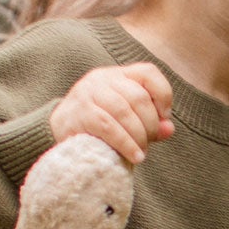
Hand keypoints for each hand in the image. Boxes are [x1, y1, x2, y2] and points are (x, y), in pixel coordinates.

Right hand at [49, 62, 174, 164]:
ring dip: (138, 136)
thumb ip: (151, 123)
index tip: (164, 118)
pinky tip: (135, 156)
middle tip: (148, 142)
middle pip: (138, 97)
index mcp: (118, 75)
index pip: (148, 72)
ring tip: (141, 153)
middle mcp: (103, 78)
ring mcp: (89, 93)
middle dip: (150, 124)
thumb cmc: (100, 126)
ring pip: (124, 111)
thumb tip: (169, 129)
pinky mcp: (80, 113)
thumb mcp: (128, 120)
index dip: (163, 95)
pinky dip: (126, 143)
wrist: (59, 130)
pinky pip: (108, 126)